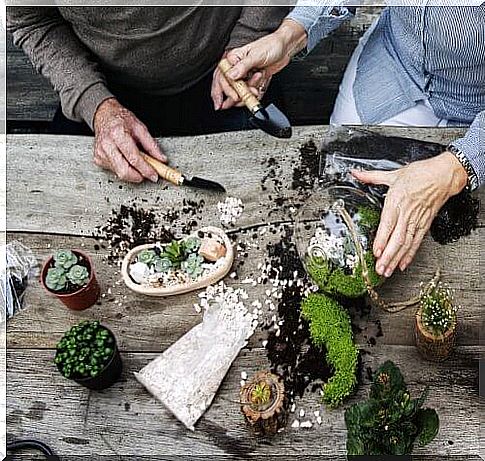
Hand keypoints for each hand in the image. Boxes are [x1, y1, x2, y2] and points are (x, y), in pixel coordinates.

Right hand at [93, 98, 166, 182]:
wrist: (104, 115)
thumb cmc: (121, 120)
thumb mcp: (140, 128)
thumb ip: (152, 145)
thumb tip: (161, 159)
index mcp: (118, 134)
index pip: (133, 159)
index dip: (146, 170)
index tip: (154, 175)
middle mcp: (107, 145)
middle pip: (124, 171)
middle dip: (138, 176)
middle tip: (148, 174)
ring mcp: (100, 153)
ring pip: (119, 173)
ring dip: (132, 172)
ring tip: (137, 161)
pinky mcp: (98, 159)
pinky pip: (114, 170)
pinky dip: (124, 168)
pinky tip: (125, 159)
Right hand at [211, 19, 306, 109]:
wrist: (285, 49)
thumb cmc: (271, 45)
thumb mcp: (256, 55)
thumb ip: (243, 66)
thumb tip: (231, 75)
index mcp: (234, 58)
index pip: (223, 76)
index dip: (227, 89)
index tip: (235, 96)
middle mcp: (237, 67)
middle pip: (228, 86)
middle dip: (233, 95)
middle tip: (239, 100)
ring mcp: (244, 75)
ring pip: (238, 91)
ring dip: (246, 95)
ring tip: (255, 90)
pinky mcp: (252, 81)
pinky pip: (248, 93)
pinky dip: (252, 95)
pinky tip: (257, 90)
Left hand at [352, 152, 467, 276]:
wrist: (444, 175)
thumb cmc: (420, 173)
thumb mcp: (393, 174)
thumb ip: (372, 177)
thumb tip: (356, 173)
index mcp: (396, 200)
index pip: (388, 223)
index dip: (382, 239)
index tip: (376, 252)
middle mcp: (407, 212)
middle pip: (397, 238)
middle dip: (388, 256)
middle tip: (379, 268)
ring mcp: (417, 220)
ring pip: (406, 243)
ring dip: (396, 258)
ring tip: (388, 271)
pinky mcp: (425, 224)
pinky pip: (417, 242)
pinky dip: (410, 254)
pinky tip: (403, 264)